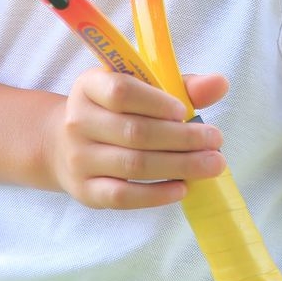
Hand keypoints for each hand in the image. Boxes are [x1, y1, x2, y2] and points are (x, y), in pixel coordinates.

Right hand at [43, 67, 229, 209]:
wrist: (62, 144)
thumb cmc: (115, 110)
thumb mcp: (140, 88)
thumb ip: (180, 85)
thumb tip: (219, 84)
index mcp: (90, 86)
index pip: (121, 91)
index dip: (156, 101)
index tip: (185, 110)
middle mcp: (78, 121)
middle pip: (134, 131)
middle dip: (182, 137)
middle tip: (215, 140)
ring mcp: (79, 158)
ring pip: (133, 164)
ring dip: (179, 165)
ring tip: (212, 164)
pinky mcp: (85, 191)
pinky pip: (123, 196)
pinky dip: (156, 195)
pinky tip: (182, 188)